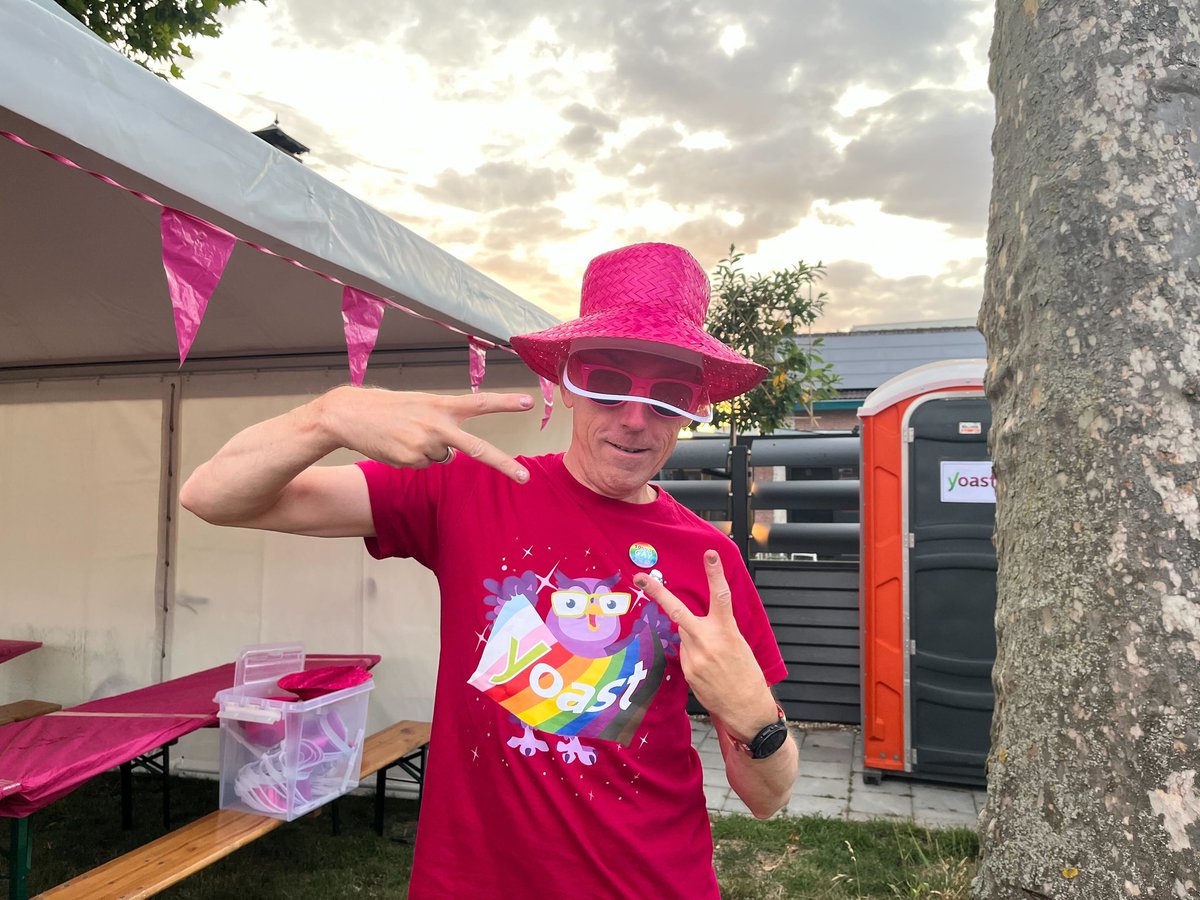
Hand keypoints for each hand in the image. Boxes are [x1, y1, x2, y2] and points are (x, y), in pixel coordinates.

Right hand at [317, 386, 533, 482]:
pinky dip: (411, 459)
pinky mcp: (410, 460)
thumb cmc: (386, 408)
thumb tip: (453, 455)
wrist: (349, 414)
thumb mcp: (420, 405)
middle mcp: (438, 425)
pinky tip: (395, 446)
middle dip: (503, 464)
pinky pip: (422, 466)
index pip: (480, 402)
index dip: (506, 403)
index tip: (530, 402)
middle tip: (524, 478)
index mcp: (441, 405)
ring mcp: (425, 444)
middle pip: (477, 448)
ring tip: (404, 435)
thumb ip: (443, 423)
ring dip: (427, 451)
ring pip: (441, 459)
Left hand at [634, 551, 777, 738]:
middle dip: (657, 593)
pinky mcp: (687, 671)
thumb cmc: (747, 674)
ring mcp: (694, 657)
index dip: (714, 573)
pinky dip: (694, 656)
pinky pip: (685, 654)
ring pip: (684, 635)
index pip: (720, 596)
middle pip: (678, 611)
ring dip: (692, 639)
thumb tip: (696, 622)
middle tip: (641, 578)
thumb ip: (718, 629)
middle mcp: (707, 641)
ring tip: (712, 657)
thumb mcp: (739, 644)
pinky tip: (708, 669)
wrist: (746, 707)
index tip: (709, 555)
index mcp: (727, 630)